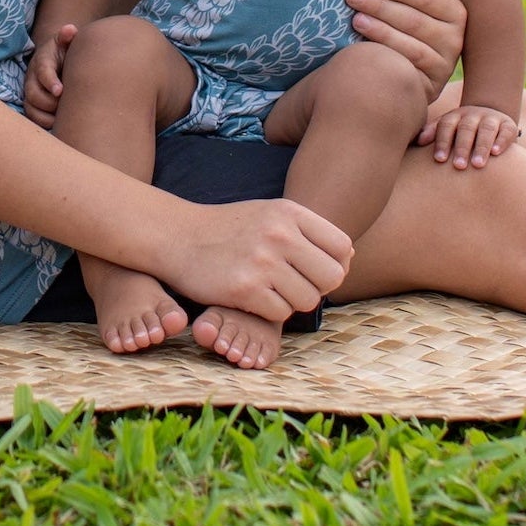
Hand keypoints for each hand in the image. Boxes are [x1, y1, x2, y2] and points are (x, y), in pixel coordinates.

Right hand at [23, 25, 76, 128]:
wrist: (54, 59)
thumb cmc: (63, 51)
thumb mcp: (65, 41)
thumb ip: (67, 36)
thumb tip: (70, 30)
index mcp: (42, 61)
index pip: (42, 71)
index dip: (49, 81)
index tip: (60, 91)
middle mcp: (32, 78)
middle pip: (34, 94)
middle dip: (50, 102)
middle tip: (66, 105)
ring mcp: (30, 92)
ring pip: (32, 108)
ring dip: (47, 115)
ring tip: (64, 117)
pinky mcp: (32, 105)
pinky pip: (33, 118)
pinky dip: (45, 123)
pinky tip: (60, 123)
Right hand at [167, 199, 352, 324]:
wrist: (177, 237)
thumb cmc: (229, 229)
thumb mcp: (268, 214)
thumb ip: (307, 232)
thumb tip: (348, 257)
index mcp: (288, 212)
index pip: (342, 247)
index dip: (336, 264)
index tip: (314, 269)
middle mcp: (279, 234)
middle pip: (332, 277)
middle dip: (317, 287)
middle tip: (293, 284)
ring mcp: (262, 262)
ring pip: (308, 300)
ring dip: (291, 301)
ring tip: (269, 288)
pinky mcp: (245, 289)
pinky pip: (280, 313)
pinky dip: (268, 311)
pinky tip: (251, 296)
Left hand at [345, 0, 464, 98]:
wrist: (412, 69)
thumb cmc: (408, 23)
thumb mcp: (415, 3)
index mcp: (454, 12)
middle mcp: (456, 39)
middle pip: (415, 21)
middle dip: (381, 6)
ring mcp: (445, 64)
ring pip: (412, 46)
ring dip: (381, 31)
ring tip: (356, 19)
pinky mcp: (432, 85)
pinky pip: (408, 68)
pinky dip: (387, 54)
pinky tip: (365, 46)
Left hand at [426, 104, 518, 170]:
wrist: (491, 115)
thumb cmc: (462, 130)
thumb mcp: (447, 128)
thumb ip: (432, 132)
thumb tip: (416, 141)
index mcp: (455, 116)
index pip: (446, 126)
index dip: (442, 142)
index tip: (439, 160)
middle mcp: (472, 115)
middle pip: (466, 129)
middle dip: (462, 147)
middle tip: (458, 166)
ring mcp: (491, 119)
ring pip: (486, 130)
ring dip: (481, 147)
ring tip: (478, 164)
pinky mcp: (508, 125)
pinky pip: (506, 131)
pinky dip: (501, 142)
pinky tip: (496, 153)